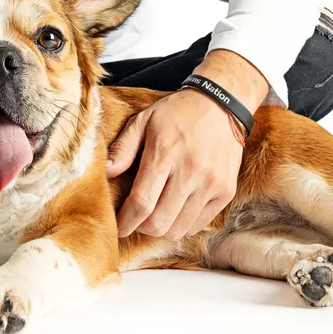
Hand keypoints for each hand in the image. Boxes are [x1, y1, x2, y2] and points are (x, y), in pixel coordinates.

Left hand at [104, 89, 244, 238]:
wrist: (221, 104)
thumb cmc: (177, 113)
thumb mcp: (144, 120)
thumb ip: (123, 147)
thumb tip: (106, 173)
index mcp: (165, 153)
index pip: (142, 201)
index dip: (126, 221)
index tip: (118, 228)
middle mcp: (191, 171)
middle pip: (160, 222)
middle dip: (142, 228)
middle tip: (136, 220)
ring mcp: (211, 183)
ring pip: (179, 229)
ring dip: (162, 229)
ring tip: (155, 216)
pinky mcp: (226, 191)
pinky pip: (199, 224)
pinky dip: (183, 225)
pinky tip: (176, 211)